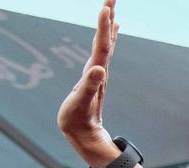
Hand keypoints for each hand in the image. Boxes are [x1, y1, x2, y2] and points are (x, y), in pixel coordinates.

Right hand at [57, 0, 121, 167]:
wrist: (85, 134)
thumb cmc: (79, 120)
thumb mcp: (81, 103)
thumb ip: (89, 86)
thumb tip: (98, 68)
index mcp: (96, 73)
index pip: (101, 45)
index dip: (103, 27)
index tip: (105, 8)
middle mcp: (100, 69)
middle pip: (105, 39)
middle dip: (107, 18)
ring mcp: (97, 71)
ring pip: (104, 43)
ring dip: (107, 24)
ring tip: (110, 8)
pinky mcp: (93, 75)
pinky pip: (101, 50)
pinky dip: (106, 37)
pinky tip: (110, 30)